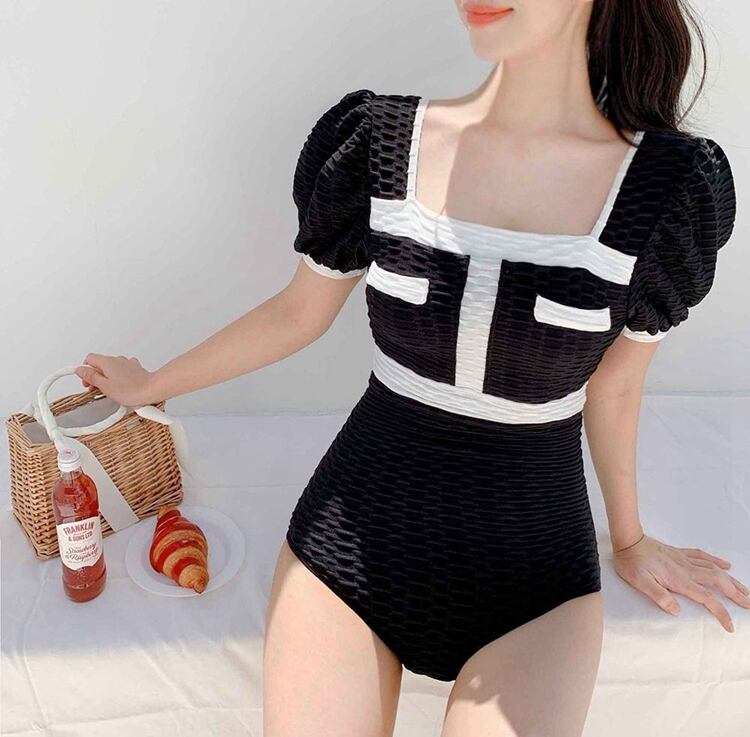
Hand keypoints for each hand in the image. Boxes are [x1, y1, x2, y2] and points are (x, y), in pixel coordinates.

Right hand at [75, 353, 156, 407]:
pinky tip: (121, 387)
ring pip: (111, 367)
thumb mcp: (104, 386)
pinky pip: (122, 370)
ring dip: (107, 377)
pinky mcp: (136, 368)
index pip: (89, 359)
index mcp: (107, 362)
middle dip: (95, 376)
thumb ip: (91, 377)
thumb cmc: (131, 390)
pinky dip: (119, 377)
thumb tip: (80, 370)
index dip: (84, 370)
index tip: (85, 381)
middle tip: (95, 389)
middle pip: (100, 364)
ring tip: (109, 390)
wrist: (152, 389)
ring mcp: (128, 363)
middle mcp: (117, 359)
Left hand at [613, 533, 749, 632]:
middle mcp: (686, 568)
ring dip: (732, 580)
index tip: (730, 626)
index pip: (706, 598)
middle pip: (718, 581)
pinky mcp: (679, 553)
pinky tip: (726, 565)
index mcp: (679, 579)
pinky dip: (716, 561)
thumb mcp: (640, 583)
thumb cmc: (631, 562)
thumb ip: (659, 596)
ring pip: (714, 569)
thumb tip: (677, 610)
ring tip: (745, 590)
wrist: (627, 540)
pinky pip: (702, 556)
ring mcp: (683, 559)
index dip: (720, 612)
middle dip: (736, 594)